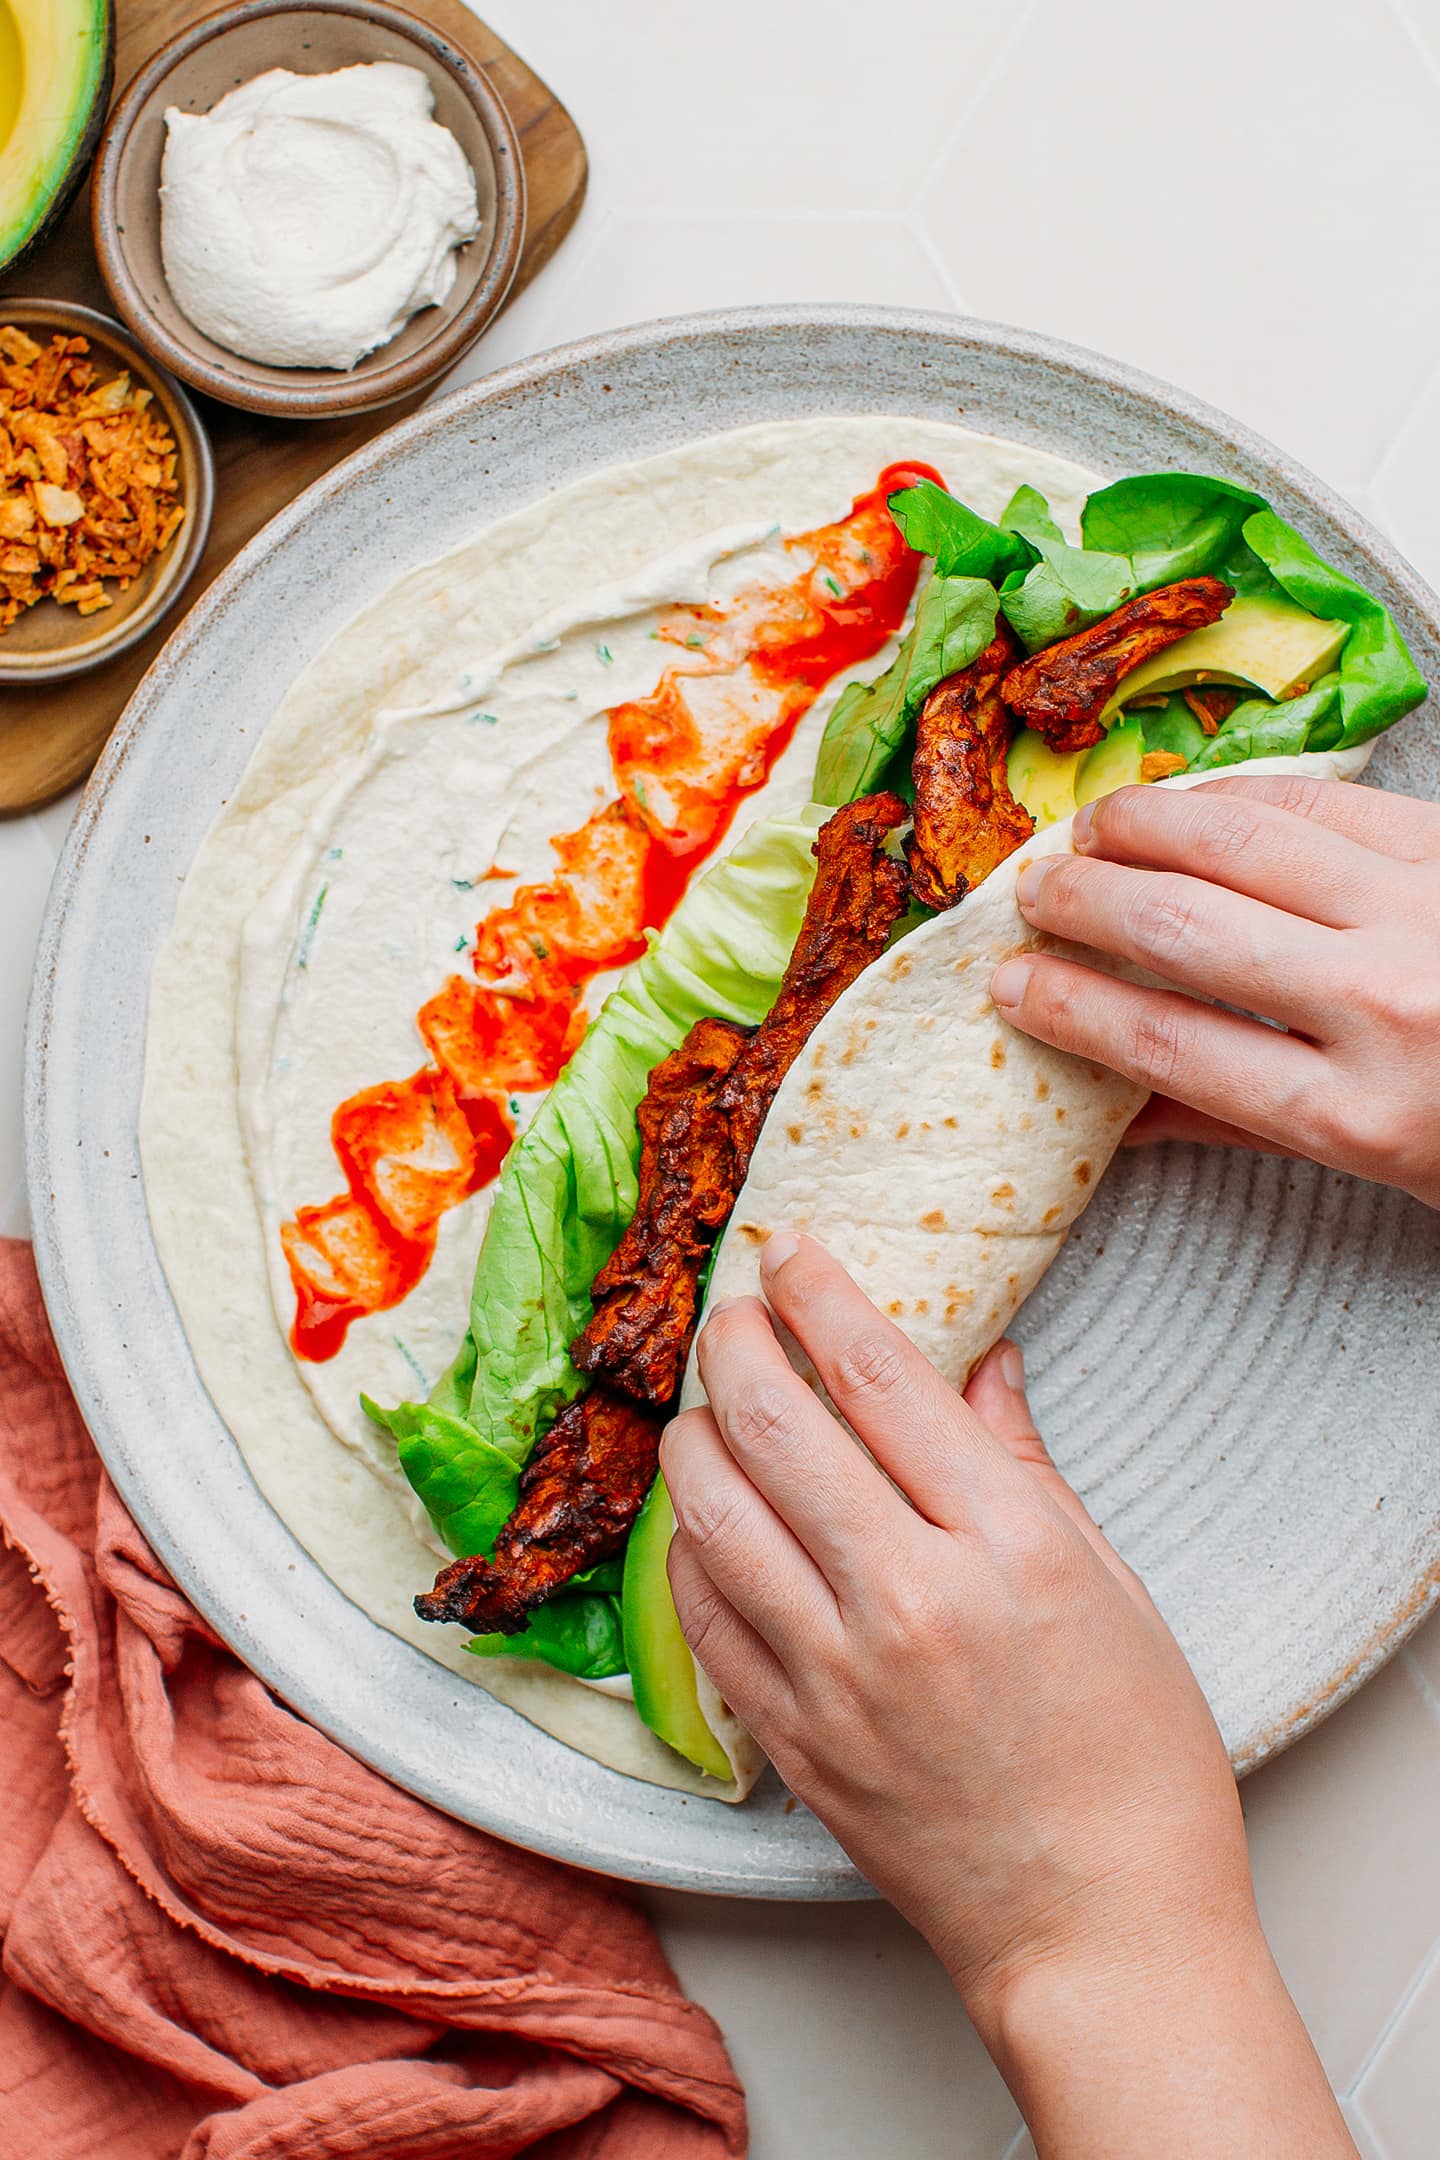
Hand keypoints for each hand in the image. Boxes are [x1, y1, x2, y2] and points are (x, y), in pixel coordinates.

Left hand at [661, 1235, 1355, 2158]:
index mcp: (1006, 1545)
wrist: (1099, 1930)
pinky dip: (686, 1548)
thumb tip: (981, 1366)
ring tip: (702, 1405)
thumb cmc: (1133, 1762)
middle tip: (731, 1310)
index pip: (881, 1376)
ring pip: (713, 1511)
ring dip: (693, 1435)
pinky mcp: (791, 1737)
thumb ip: (1026, 1468)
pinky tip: (699, 1519)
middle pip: (775, 1423)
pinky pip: (700, 1614)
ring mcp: (836, 1673)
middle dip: (736, 1340)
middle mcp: (908, 1597)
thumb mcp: (1111, 1589)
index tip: (790, 1250)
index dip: (821, 1293)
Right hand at [989, 774, 1439, 1209]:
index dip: (1070, 1005)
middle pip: (1183, 929)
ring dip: (1143, 826)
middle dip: (1081, 904)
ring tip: (1089, 833)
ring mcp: (1426, 911)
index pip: (1170, 1045)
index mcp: (1362, 1116)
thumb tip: (1123, 1115)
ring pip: (1243, 838)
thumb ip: (1254, 1128)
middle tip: (1030, 897)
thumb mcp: (1391, 1168)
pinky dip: (1242, 794)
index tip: (1009, 983)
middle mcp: (1385, 1006)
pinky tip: (1193, 802)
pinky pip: (1325, 801)